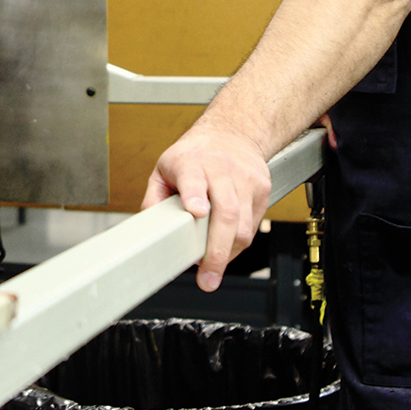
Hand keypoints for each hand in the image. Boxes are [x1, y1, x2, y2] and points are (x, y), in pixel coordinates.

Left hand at [141, 126, 272, 292]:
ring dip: (229, 254)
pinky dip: (239, 243)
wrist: (234, 132)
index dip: (195, 196)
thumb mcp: (165, 167)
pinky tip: (226, 247)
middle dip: (217, 251)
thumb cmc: (195, 154)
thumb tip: (148, 228)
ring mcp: (245, 180)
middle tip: (207, 276)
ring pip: (243, 225)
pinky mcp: (262, 190)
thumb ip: (155, 197)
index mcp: (192, 163)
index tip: (196, 212)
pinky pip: (253, 226)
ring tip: (213, 270)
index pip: (194, 179)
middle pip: (226, 212)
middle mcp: (221, 170)